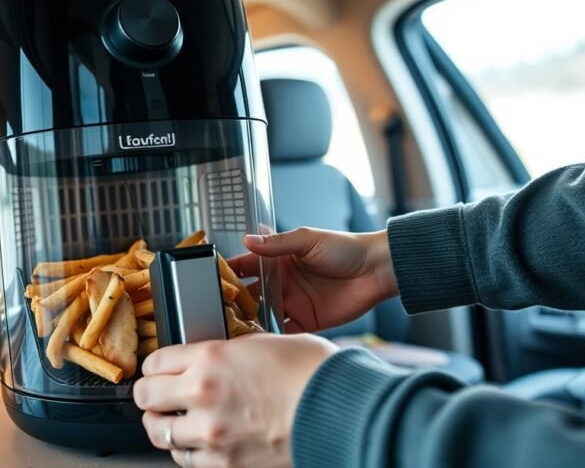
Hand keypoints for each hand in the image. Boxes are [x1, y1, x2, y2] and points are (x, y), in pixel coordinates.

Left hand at [134, 333, 337, 467]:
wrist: (341, 411)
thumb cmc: (314, 373)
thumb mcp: (263, 342)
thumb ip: (227, 351)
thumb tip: (210, 357)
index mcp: (210, 358)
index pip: (154, 362)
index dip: (154, 366)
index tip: (157, 370)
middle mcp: (203, 394)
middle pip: (146, 397)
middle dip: (148, 395)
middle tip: (154, 395)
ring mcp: (212, 433)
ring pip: (160, 433)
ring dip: (164, 426)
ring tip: (171, 421)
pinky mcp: (225, 464)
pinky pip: (186, 460)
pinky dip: (186, 451)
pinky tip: (196, 442)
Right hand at [228, 228, 396, 333]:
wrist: (377, 271)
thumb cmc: (345, 248)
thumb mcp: (308, 240)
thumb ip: (277, 243)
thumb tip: (248, 240)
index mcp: (279, 261)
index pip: (245, 266)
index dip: (228, 274)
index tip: (208, 280)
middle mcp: (281, 284)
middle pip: (249, 295)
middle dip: (232, 303)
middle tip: (214, 311)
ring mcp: (292, 304)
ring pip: (262, 316)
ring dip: (248, 322)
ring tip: (229, 330)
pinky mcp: (306, 322)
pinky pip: (283, 332)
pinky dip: (270, 338)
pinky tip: (257, 343)